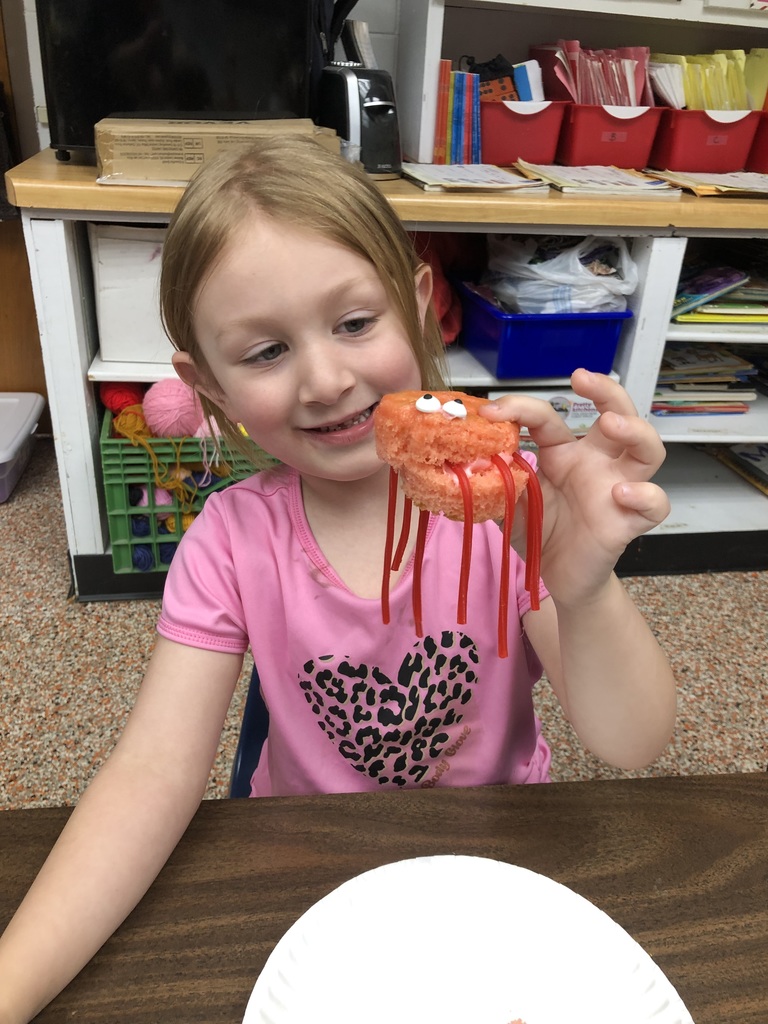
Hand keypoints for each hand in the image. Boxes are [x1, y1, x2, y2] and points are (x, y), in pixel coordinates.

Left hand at [481, 369, 669, 603]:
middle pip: (620, 413)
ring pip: (649, 450)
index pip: (549, 419)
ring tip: (610, 425)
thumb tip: (467, 456)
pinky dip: (645, 495)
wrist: (555, 578)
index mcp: (563, 453)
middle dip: (607, 391)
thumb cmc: (537, 532)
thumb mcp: (507, 502)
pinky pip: (655, 503)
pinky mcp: (629, 520)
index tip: (492, 412)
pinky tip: (621, 494)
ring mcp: (617, 488)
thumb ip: (492, 479)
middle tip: (582, 379)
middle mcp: (596, 463)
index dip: (522, 409)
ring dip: (636, 431)